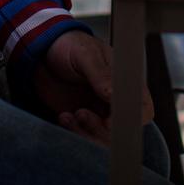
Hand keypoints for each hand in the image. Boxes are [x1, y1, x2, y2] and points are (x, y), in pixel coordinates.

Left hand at [32, 30, 153, 145]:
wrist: (42, 54)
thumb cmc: (69, 46)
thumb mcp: (85, 54)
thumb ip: (101, 73)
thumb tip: (115, 94)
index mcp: (125, 81)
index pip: (142, 109)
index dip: (128, 119)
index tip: (108, 122)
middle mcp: (115, 100)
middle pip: (122, 130)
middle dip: (101, 129)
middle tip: (82, 114)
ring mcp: (99, 112)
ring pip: (103, 138)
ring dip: (86, 133)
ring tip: (70, 116)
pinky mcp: (82, 121)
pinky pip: (84, 137)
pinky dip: (74, 132)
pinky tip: (64, 117)